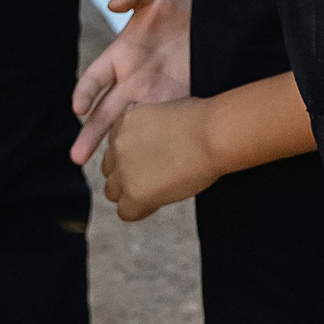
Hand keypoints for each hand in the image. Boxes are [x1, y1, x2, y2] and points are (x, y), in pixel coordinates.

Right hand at [69, 0, 189, 165]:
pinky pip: (159, 124)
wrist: (209, 14)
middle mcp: (130, 80)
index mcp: (119, 56)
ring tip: (104, 169)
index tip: (78, 108)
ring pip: (127, 125)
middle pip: (104, 111)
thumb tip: (115, 1)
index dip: (84, 92)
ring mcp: (151, 93)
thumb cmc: (175, 2)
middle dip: (90, 133)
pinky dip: (150, 140)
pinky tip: (144, 161)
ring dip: (115, 144)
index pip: (94, 79)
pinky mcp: (174, 100)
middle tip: (76, 157)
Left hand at [99, 98, 223, 223]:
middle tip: (156, 176)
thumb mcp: (167, 111)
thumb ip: (150, 129)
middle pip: (110, 169)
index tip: (154, 159)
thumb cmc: (203, 121)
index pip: (116, 146)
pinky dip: (141, 210)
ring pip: (113, 192)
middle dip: (128, 174)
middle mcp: (117, 145)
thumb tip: (153, 147)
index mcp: (125, 122)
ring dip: (131, 192)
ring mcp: (123, 171)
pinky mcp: (133, 194)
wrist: (213, 135)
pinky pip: (125, 212)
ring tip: (158, 190)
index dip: (133, 155)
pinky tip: (159, 201)